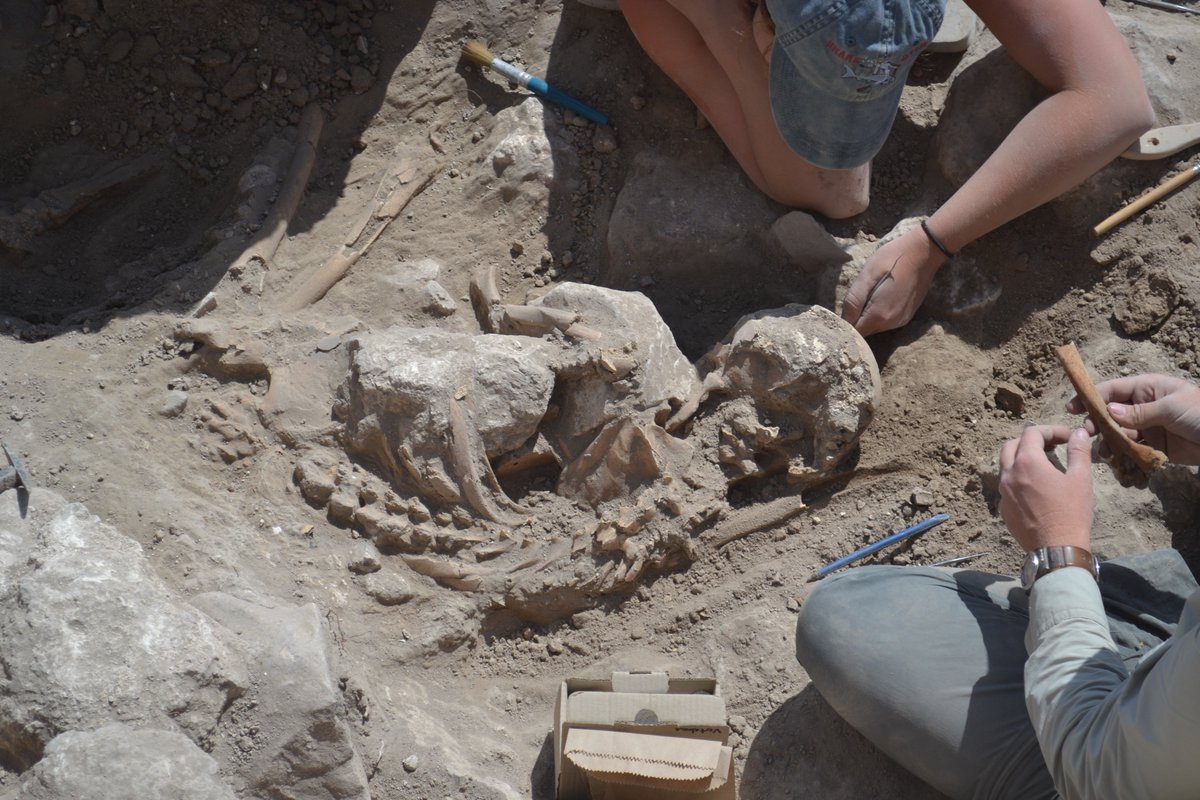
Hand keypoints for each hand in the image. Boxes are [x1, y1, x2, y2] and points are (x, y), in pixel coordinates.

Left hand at [841, 226, 944, 335]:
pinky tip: (881, 296)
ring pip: (876, 327)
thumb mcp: (867, 275)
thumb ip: (854, 301)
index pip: (854, 332)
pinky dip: (880, 314)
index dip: (845, 323)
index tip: (843, 310)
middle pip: (865, 331)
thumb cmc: (892, 259)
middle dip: (856, 320)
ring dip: (868, 316)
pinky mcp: (907, 315)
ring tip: (869, 295)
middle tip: (855, 298)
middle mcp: (891, 323)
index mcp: (879, 315)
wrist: (924, 251)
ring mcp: (901, 320)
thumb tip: (843, 320)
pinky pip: (887, 321)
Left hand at [998, 426, 1093, 551]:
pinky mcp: (1004, 509)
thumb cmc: (1071, 512)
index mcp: (1027, 463)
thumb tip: (1079, 432)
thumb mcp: (1080, 478)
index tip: (1067, 437)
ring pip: (1006, 466)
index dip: (1051, 430)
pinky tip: (1037, 488)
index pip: (1032, 433)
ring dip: (1022, 459)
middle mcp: (1008, 475)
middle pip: (1011, 445)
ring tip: (1046, 465)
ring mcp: (1003, 493)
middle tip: (1052, 446)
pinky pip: (1007, 486)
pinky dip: (1019, 479)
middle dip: (1031, 441)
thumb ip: (1078, 451)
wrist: (1056, 549)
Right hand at [1066, 374, 1199, 465]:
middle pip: (1111, 413)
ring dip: (1108, 442)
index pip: (1113, 389)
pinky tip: (1116, 461)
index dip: (1091, 397)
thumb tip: (1108, 412)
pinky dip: (1122, 455)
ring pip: (1119, 433)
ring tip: (1103, 453)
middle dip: (1097, 423)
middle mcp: (1144, 405)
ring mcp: (1148, 426)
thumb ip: (1139, 412)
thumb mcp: (1171, 408)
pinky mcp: (1154, 446)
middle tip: (1085, 434)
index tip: (1072, 408)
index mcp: (1148, 388)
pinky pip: (1132, 449)